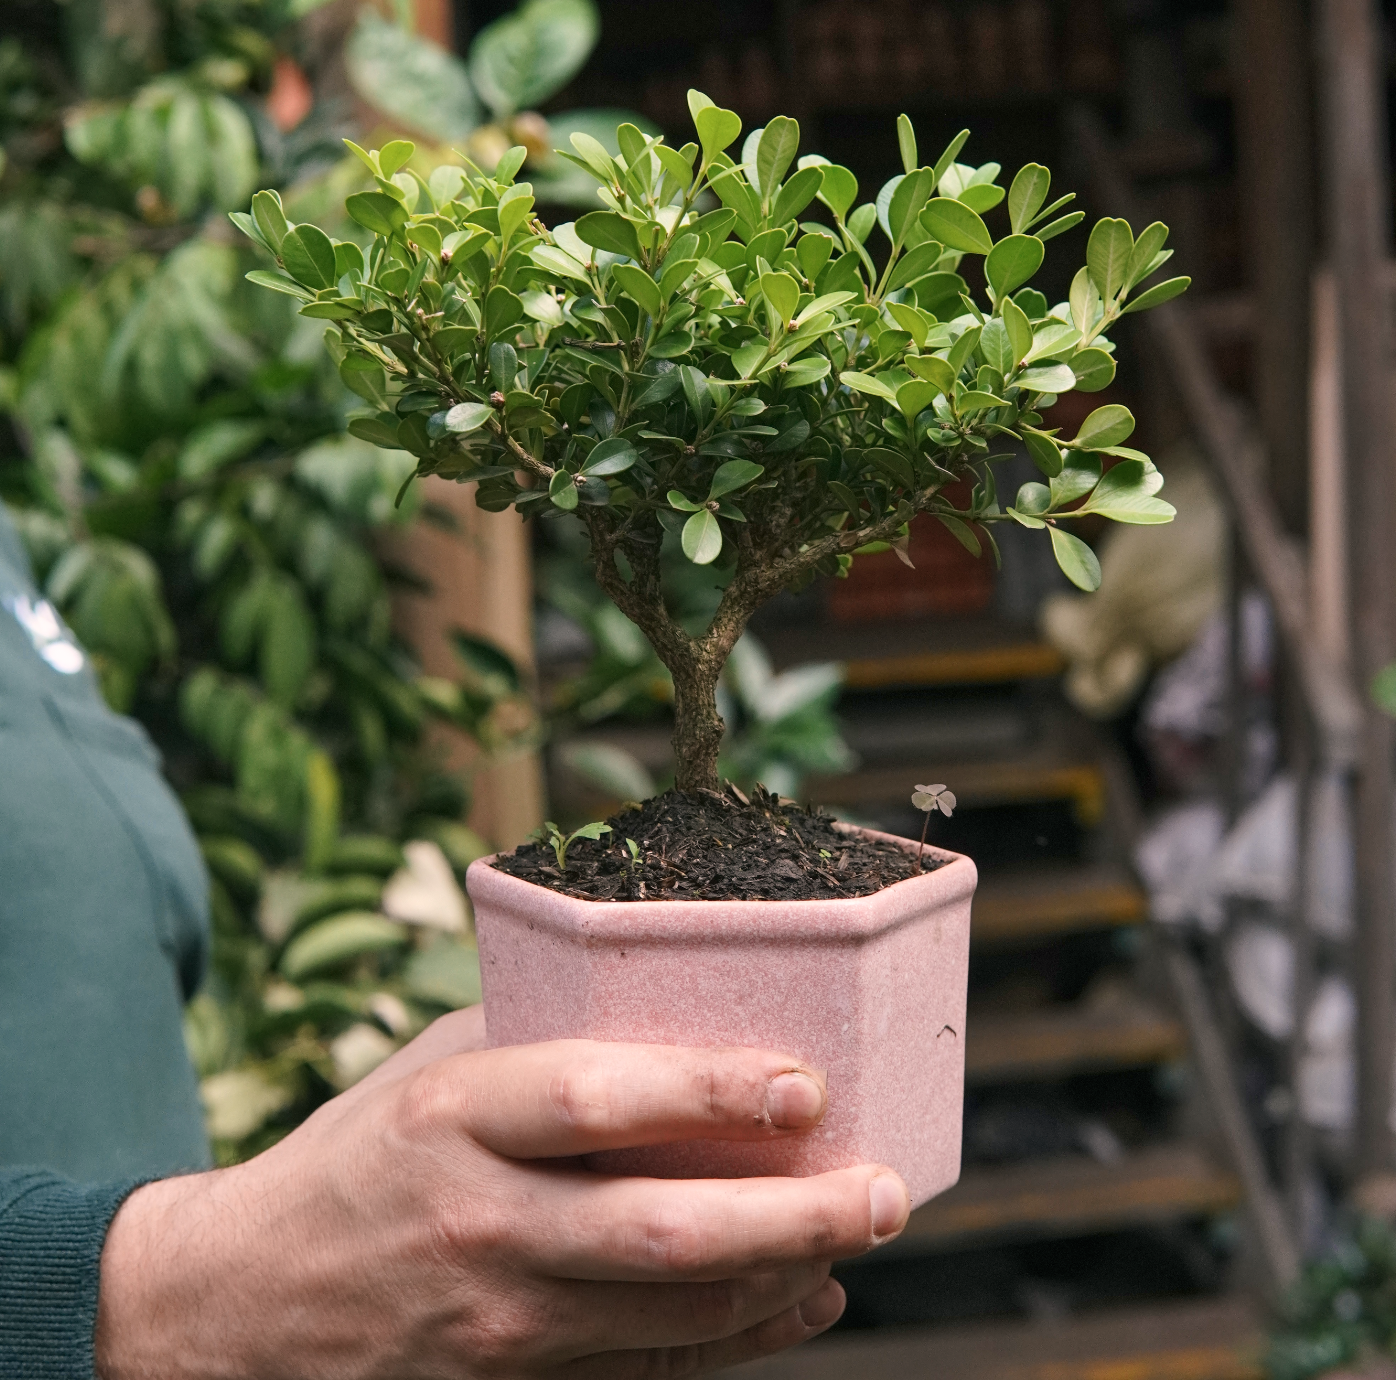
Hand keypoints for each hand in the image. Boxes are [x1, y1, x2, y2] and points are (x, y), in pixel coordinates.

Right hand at [95, 1008, 910, 1377]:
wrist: (243, 1312)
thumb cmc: (359, 1159)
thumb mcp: (430, 1071)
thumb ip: (541, 1042)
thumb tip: (674, 1006)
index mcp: (454, 1119)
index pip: (596, 1100)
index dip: (710, 1089)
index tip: (806, 1081)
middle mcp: (481, 1225)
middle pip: (662, 1232)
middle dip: (791, 1214)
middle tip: (885, 1188)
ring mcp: (497, 1326)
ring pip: (673, 1316)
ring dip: (785, 1278)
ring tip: (862, 1232)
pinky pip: (652, 1374)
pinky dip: (741, 1342)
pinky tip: (802, 1300)